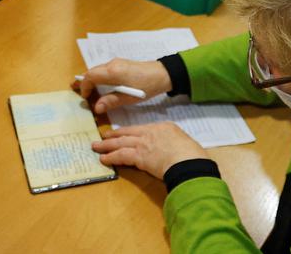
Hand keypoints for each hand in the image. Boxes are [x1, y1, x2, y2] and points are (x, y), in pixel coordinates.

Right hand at [73, 58, 171, 114]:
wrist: (163, 74)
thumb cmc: (147, 86)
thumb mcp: (129, 97)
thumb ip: (111, 101)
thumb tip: (96, 108)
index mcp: (113, 72)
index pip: (90, 76)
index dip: (84, 86)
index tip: (84, 97)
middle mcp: (112, 64)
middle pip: (92, 71)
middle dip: (84, 81)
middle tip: (75, 89)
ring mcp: (117, 63)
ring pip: (98, 70)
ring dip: (91, 78)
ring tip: (85, 88)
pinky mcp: (122, 64)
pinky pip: (104, 69)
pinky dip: (98, 77)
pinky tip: (100, 84)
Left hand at [91, 122, 206, 179]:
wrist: (190, 162)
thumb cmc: (193, 156)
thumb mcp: (185, 144)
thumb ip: (175, 145)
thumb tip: (173, 152)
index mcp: (164, 128)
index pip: (142, 129)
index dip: (130, 132)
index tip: (123, 134)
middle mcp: (151, 132)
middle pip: (128, 133)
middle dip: (114, 135)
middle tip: (104, 137)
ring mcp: (144, 143)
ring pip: (121, 142)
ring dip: (107, 145)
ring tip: (97, 147)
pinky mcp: (139, 156)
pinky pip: (121, 155)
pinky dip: (111, 157)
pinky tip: (104, 159)